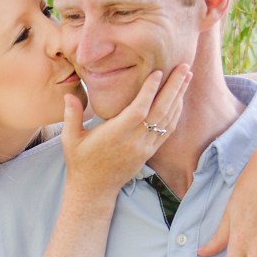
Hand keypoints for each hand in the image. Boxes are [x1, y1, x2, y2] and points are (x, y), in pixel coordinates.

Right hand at [61, 65, 191, 197]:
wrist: (94, 189)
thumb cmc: (80, 162)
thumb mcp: (70, 139)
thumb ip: (72, 115)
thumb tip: (69, 95)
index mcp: (115, 135)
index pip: (138, 110)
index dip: (150, 91)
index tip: (158, 72)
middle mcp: (134, 141)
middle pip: (160, 111)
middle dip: (174, 87)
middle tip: (184, 66)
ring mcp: (144, 147)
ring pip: (167, 119)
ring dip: (179, 97)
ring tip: (187, 76)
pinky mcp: (149, 152)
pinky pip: (167, 131)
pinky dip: (176, 113)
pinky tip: (180, 99)